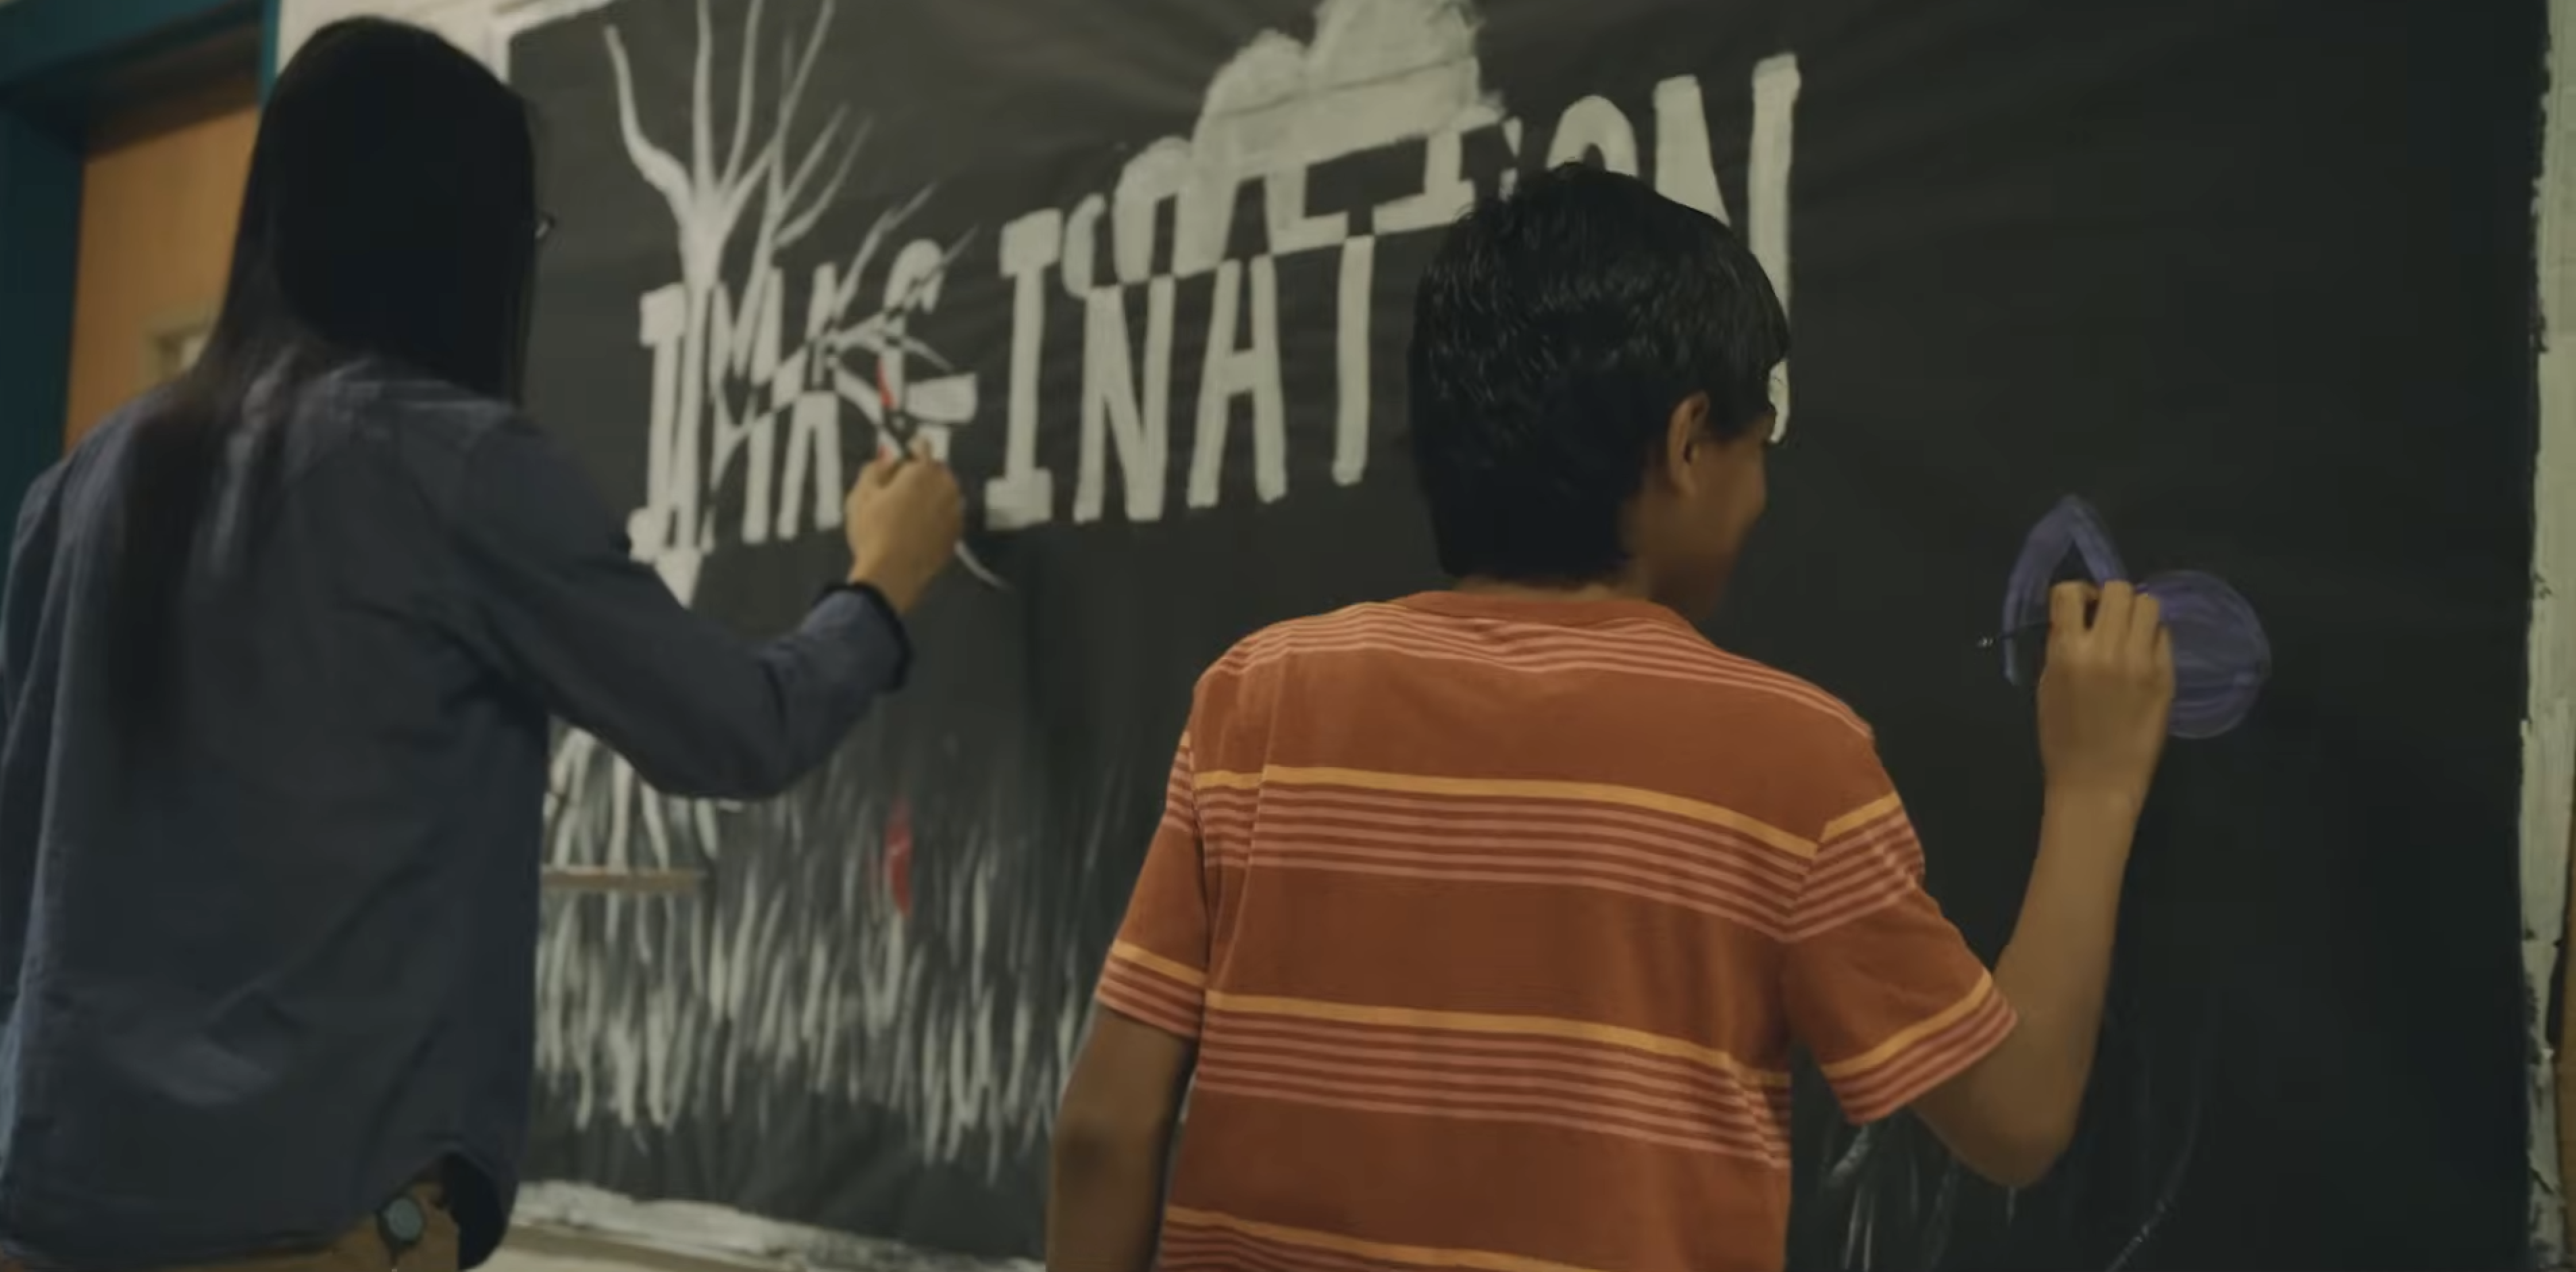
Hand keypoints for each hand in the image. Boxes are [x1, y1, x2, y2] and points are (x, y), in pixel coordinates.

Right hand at [845, 441, 962, 613]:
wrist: (891, 574)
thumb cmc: (875, 534)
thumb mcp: (861, 494)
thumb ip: (875, 468)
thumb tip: (886, 459)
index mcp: (923, 471)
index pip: (923, 447)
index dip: (912, 447)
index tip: (909, 448)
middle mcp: (946, 488)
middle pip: (936, 471)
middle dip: (921, 475)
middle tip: (899, 487)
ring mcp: (955, 512)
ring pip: (944, 495)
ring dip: (930, 496)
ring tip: (905, 511)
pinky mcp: (956, 535)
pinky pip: (947, 517)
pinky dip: (936, 518)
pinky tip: (916, 529)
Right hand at [2036, 581, 2175, 813]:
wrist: (2096, 781)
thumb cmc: (2061, 738)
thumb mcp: (2047, 685)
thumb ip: (2061, 647)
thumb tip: (2077, 619)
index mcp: (2068, 652)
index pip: (2070, 592)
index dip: (2074, 594)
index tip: (2077, 609)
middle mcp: (2106, 649)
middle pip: (2118, 590)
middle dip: (2109, 597)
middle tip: (2106, 618)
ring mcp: (2141, 661)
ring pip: (2148, 604)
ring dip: (2135, 612)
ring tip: (2128, 633)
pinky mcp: (2166, 675)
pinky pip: (2163, 635)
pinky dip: (2152, 637)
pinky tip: (2143, 657)